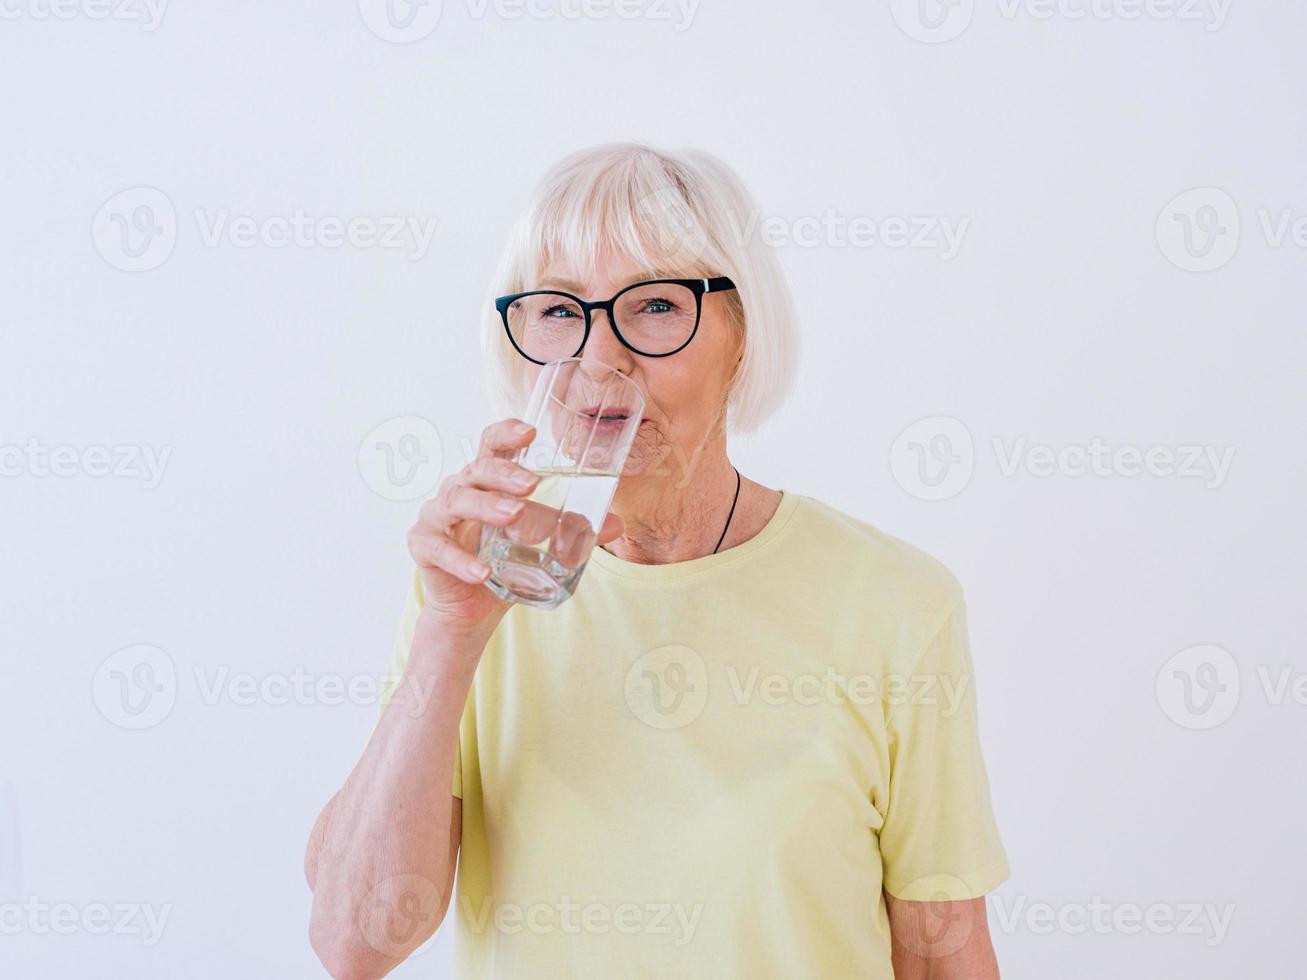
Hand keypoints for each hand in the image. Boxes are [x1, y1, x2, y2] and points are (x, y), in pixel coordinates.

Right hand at [406, 418, 624, 629]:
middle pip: (477, 469)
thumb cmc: (504, 564)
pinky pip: (439, 548)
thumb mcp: (542, 545)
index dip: (507, 432)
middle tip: (531, 483)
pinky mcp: (423, 546)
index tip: (530, 431)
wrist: (471, 610)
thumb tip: (617, 524)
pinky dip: (462, 560)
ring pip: (457, 501)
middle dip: (505, 473)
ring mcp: (437, 516)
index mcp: (485, 481)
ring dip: (487, 506)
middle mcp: (458, 490)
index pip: (491, 445)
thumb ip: (574, 532)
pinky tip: (483, 571)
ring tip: (515, 516)